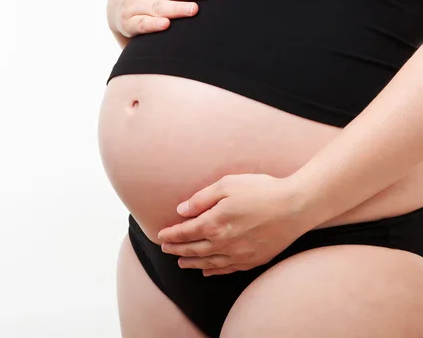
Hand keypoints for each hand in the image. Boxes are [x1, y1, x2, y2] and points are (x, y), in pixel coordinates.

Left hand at [157, 173, 311, 275]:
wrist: (296, 206)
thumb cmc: (261, 191)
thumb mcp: (227, 185)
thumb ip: (201, 199)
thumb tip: (181, 210)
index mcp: (214, 223)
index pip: (185, 232)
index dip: (172, 235)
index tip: (161, 235)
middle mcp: (224, 243)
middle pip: (194, 250)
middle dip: (177, 249)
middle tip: (165, 249)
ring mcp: (239, 254)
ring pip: (209, 262)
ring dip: (192, 263)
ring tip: (181, 262)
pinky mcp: (254, 260)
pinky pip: (228, 269)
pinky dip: (214, 271)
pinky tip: (207, 270)